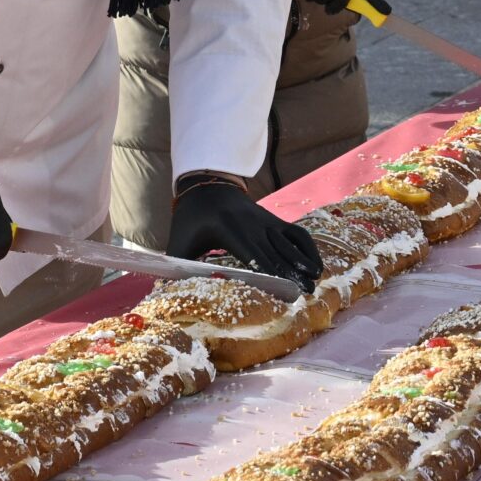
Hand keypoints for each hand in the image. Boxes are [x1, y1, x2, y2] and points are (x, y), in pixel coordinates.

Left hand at [169, 175, 321, 290]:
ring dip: (303, 263)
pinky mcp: (274, 221)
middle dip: (292, 274)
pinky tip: (315, 266)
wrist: (207, 185)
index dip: (270, 273)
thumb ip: (175, 267)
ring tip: (314, 284)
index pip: (254, 256)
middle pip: (277, 253)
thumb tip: (165, 293)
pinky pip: (297, 233)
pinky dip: (308, 248)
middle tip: (305, 295)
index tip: (282, 291)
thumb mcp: (179, 241)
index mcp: (230, 231)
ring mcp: (266, 221)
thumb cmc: (191, 219)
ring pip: (290, 244)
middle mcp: (253, 225)